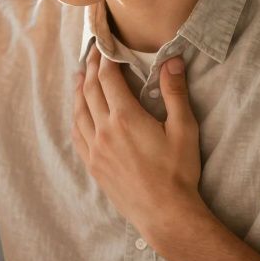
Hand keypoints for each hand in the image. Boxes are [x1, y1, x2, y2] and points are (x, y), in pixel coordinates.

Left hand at [71, 48, 205, 244]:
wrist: (165, 214)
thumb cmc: (178, 173)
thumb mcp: (183, 129)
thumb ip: (175, 93)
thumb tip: (172, 61)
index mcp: (125, 118)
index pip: (107, 78)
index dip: (104, 59)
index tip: (105, 45)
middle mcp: (104, 130)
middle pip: (89, 90)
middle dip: (90, 68)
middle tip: (92, 53)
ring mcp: (95, 149)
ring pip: (79, 111)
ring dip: (78, 90)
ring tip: (80, 75)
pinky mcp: (93, 165)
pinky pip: (77, 134)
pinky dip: (76, 116)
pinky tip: (78, 112)